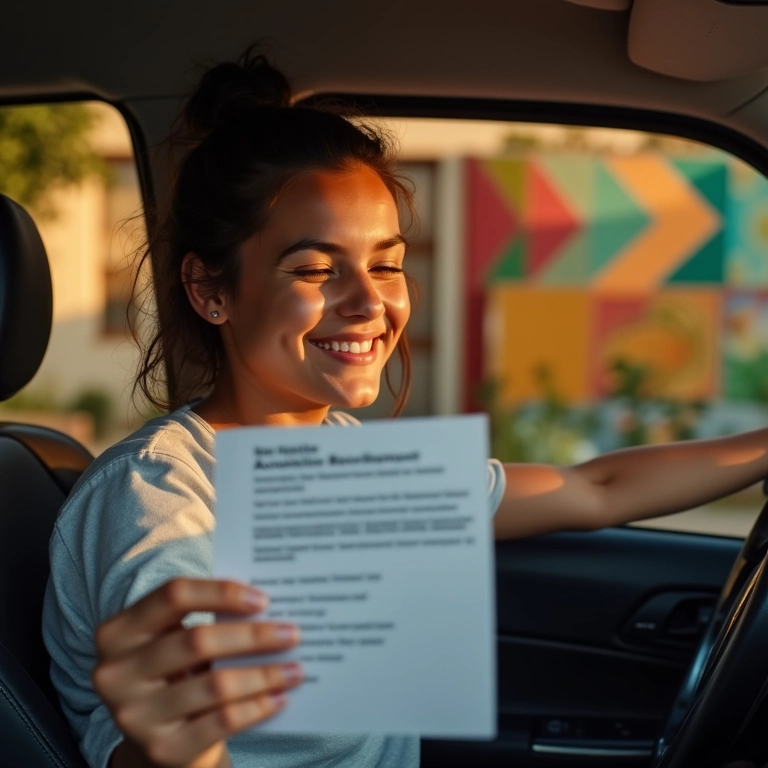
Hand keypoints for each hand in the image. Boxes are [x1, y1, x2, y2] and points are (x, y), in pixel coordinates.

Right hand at [94, 578, 301, 767]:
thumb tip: (266, 606)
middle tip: (292, 634)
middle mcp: (117, 673)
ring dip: (264, 674)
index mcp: (119, 632)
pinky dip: (256, 707)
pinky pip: (221, 722)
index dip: (221, 592)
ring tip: (295, 669)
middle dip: (253, 636)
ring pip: (214, 685)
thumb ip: (205, 617)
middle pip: (197, 640)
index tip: (262, 600)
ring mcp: (135, 715)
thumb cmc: (175, 672)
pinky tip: (279, 697)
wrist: (159, 739)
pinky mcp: (161, 748)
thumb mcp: (173, 639)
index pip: (174, 595)